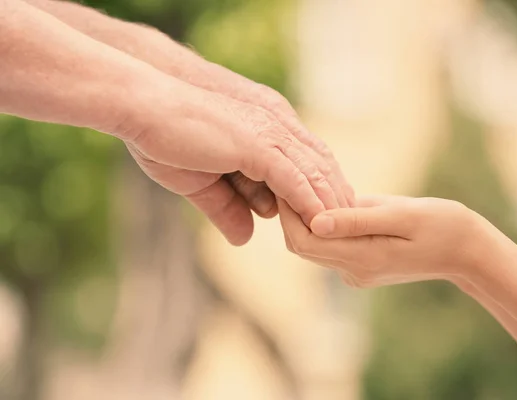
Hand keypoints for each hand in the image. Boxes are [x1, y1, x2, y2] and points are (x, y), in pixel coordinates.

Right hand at [122, 79, 350, 245]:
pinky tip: (322, 224)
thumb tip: (245, 238)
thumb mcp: (201, 184)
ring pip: (312, 174)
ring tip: (346, 232)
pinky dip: (309, 203)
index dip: (322, 185)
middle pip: (319, 164)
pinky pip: (293, 180)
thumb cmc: (166, 138)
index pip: (307, 158)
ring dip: (330, 204)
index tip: (333, 211)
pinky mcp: (257, 146)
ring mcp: (269, 135)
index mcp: (266, 129)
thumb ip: (227, 208)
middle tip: (352, 225)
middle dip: (335, 196)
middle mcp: (275, 127)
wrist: (142, 109)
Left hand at [279, 195, 483, 286]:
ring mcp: (357, 271)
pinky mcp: (362, 265)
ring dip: (309, 216)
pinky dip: (327, 222)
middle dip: (292, 213)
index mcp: (362, 258)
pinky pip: (332, 244)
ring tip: (310, 180)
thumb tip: (316, 220)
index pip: (304, 241)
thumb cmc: (442, 225)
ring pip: (316, 244)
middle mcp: (353, 271)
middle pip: (304, 245)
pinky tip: (335, 197)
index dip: (288, 213)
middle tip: (291, 176)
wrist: (467, 251)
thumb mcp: (402, 214)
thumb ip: (358, 219)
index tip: (284, 180)